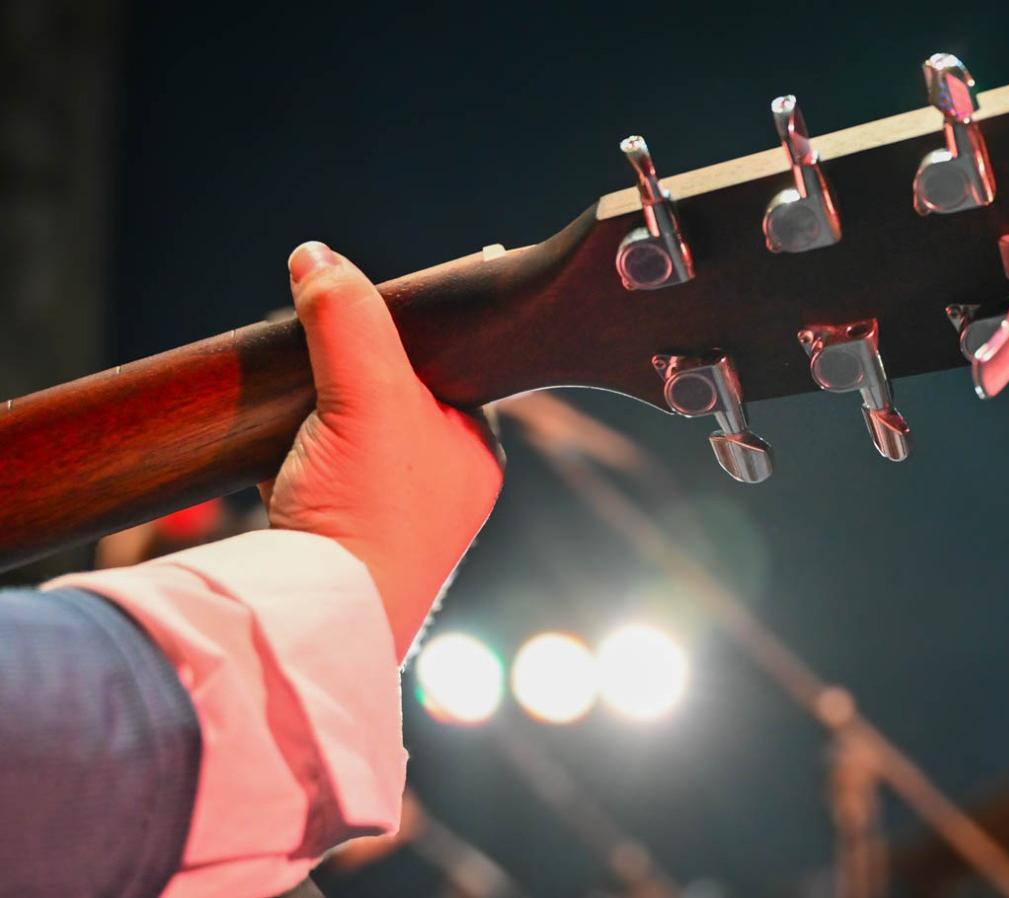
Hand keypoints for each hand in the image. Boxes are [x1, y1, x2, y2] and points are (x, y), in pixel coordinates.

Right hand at [259, 242, 502, 659]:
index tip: (357, 314)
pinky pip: (315, 477)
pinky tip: (276, 448)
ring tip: (295, 405)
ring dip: (316, 419)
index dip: (400, 338)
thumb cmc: (371, 511)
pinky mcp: (339, 539)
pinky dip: (292, 456)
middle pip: (393, 401)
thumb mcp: (368, 393)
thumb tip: (318, 257)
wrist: (321, 614)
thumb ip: (349, 318)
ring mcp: (395, 519)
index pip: (446, 370)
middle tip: (316, 358)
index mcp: (479, 454)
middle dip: (349, 379)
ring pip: (351, 439)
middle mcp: (447, 489)